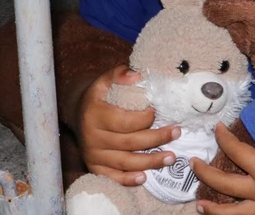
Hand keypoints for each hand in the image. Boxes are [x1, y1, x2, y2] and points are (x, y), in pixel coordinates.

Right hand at [75, 65, 180, 185]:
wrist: (78, 113)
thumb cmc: (98, 97)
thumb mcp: (104, 81)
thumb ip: (119, 75)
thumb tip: (137, 76)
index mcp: (94, 114)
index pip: (124, 122)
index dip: (144, 119)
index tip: (158, 112)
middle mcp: (92, 137)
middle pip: (129, 142)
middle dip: (156, 139)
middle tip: (176, 133)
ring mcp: (93, 155)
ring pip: (125, 162)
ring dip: (150, 161)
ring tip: (171, 157)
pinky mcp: (94, 167)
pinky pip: (113, 177)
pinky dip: (128, 180)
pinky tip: (144, 177)